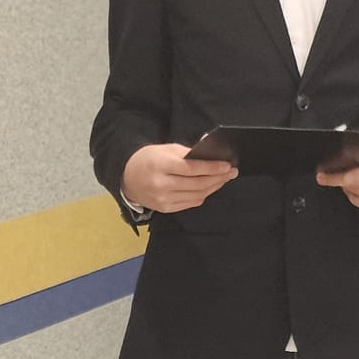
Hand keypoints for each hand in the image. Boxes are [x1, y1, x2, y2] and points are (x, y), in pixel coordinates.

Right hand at [121, 144, 236, 212]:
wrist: (127, 177)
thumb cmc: (148, 159)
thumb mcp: (165, 149)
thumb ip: (187, 154)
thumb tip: (211, 157)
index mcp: (161, 165)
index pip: (193, 168)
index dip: (212, 168)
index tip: (227, 165)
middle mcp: (162, 184)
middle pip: (198, 184)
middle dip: (218, 178)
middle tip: (231, 172)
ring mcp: (163, 199)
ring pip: (197, 195)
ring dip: (214, 187)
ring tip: (224, 179)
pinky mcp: (166, 208)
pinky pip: (191, 203)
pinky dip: (203, 195)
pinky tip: (210, 188)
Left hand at [317, 143, 358, 209]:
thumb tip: (334, 162)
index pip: (358, 170)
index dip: (337, 175)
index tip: (323, 176)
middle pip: (358, 183)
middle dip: (341, 180)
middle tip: (331, 177)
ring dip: (349, 189)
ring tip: (345, 182)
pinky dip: (356, 199)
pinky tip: (352, 193)